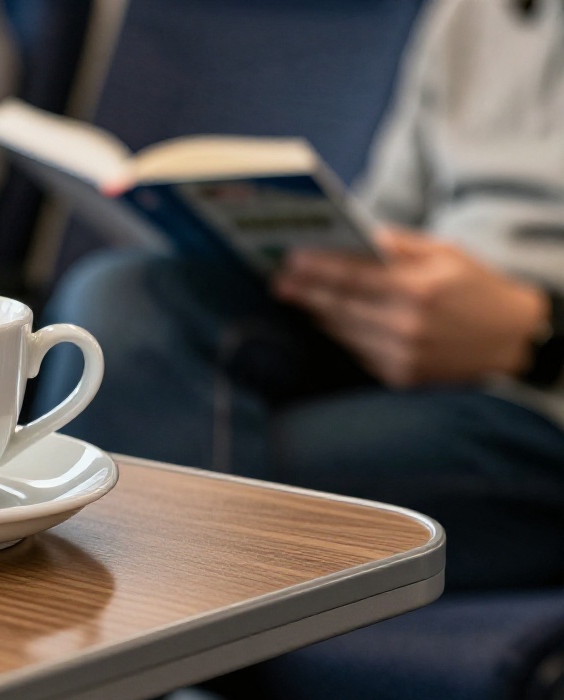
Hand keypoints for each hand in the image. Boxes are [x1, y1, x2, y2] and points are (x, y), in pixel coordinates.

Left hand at [271, 228, 548, 387]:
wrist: (509, 339)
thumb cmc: (474, 287)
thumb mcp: (446, 253)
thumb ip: (399, 244)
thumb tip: (357, 233)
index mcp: (418, 289)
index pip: (352, 277)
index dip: (316, 269)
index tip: (289, 260)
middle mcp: (406, 326)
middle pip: (338, 307)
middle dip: (305, 293)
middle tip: (278, 281)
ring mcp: (401, 355)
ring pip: (342, 332)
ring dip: (317, 314)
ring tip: (296, 296)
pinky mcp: (398, 377)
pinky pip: (356, 351)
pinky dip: (340, 334)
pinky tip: (326, 319)